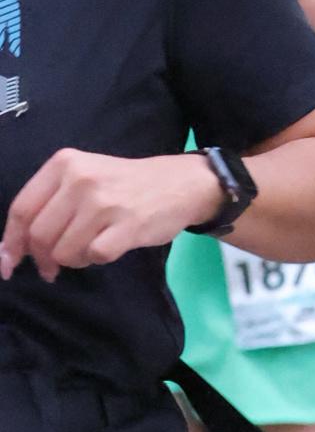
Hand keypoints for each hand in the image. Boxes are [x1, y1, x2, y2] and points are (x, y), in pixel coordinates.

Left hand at [1, 146, 210, 278]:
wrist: (181, 184)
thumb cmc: (125, 183)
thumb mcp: (83, 176)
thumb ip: (49, 203)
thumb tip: (11, 249)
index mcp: (64, 164)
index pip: (22, 209)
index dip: (10, 242)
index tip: (8, 264)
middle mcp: (81, 180)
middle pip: (39, 235)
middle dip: (41, 258)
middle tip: (51, 267)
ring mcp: (104, 203)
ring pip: (64, 251)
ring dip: (72, 260)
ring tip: (87, 250)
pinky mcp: (126, 226)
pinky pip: (94, 257)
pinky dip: (94, 260)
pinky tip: (105, 249)